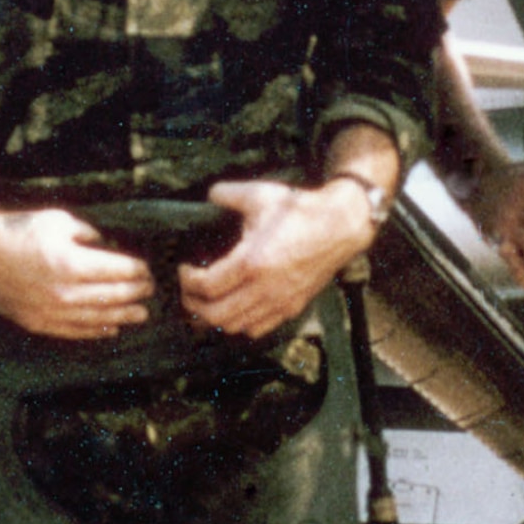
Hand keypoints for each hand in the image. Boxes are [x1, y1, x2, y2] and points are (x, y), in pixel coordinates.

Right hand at [0, 209, 154, 339]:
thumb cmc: (18, 230)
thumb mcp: (58, 220)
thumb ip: (87, 233)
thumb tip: (106, 243)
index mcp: (72, 264)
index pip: (117, 271)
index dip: (137, 271)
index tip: (148, 270)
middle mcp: (65, 292)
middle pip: (112, 296)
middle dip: (135, 292)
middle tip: (150, 290)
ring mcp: (51, 311)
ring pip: (97, 318)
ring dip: (123, 315)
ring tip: (141, 314)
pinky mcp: (38, 323)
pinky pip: (74, 331)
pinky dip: (96, 330)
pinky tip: (111, 328)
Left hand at [179, 179, 370, 339]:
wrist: (339, 226)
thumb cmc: (299, 210)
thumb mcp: (259, 194)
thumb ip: (227, 194)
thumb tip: (208, 195)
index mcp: (251, 262)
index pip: (205, 287)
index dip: (186, 281)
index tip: (184, 269)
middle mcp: (264, 288)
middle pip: (215, 315)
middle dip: (194, 304)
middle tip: (188, 290)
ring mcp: (279, 302)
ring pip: (235, 326)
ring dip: (214, 316)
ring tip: (206, 300)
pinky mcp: (291, 307)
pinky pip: (257, 328)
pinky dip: (239, 323)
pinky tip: (234, 306)